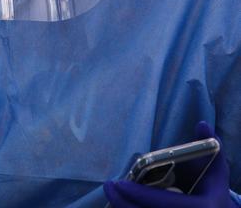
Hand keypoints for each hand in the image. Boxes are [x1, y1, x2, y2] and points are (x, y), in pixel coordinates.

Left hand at [104, 122, 235, 207]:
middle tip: (109, 186)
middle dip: (123, 203)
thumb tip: (203, 124)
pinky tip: (121, 204)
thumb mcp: (215, 170)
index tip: (119, 183)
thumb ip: (209, 147)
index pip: (163, 202)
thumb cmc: (213, 191)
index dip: (140, 194)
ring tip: (112, 195)